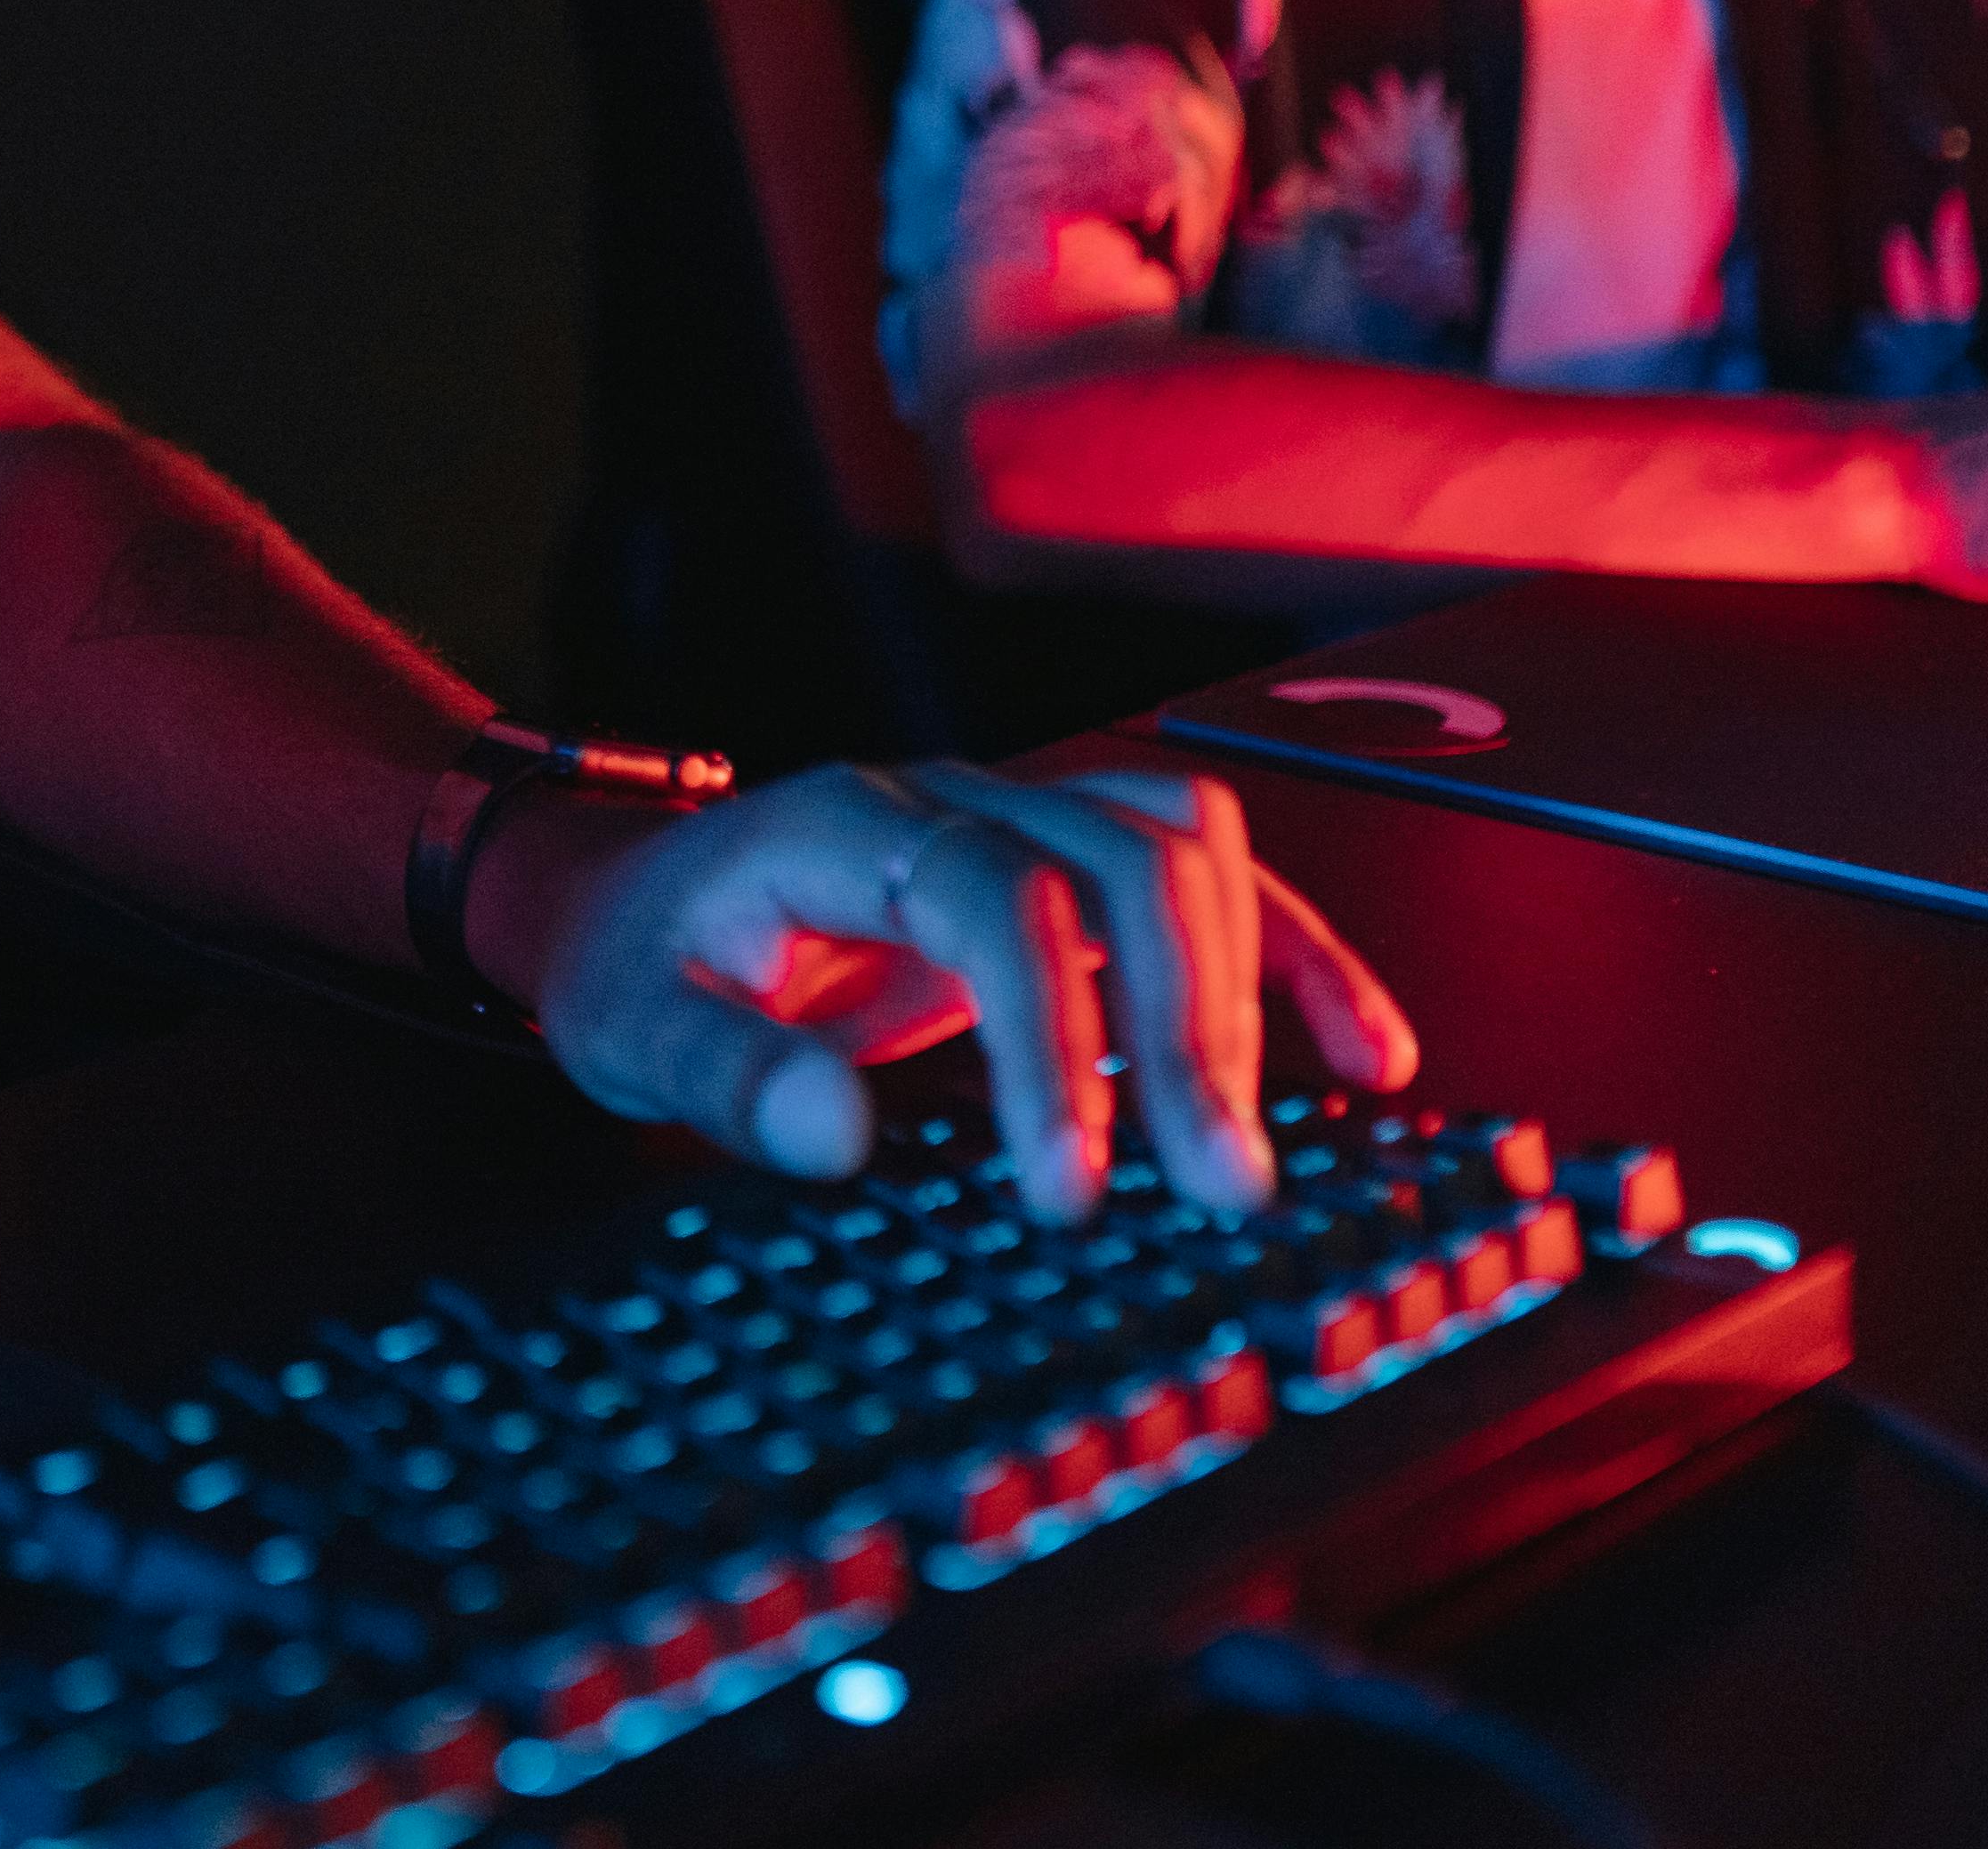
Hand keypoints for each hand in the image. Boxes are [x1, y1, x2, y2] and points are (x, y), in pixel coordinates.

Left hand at [522, 762, 1415, 1223]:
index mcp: (838, 825)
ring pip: (1182, 849)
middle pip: (1120, 858)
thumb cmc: (636, 963)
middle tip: (1213, 1188)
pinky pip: (1211, 879)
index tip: (1072, 1190)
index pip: (992, 898)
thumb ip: (721, 1074)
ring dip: (1244, 993)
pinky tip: (1361, 1056)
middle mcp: (947, 797)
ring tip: (1247, 1153)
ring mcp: (1014, 815)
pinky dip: (1296, 959)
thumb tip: (835, 1130)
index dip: (1052, 1037)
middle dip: (1185, 1025)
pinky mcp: (1061, 863)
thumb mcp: (630, 1028)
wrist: (626, 896)